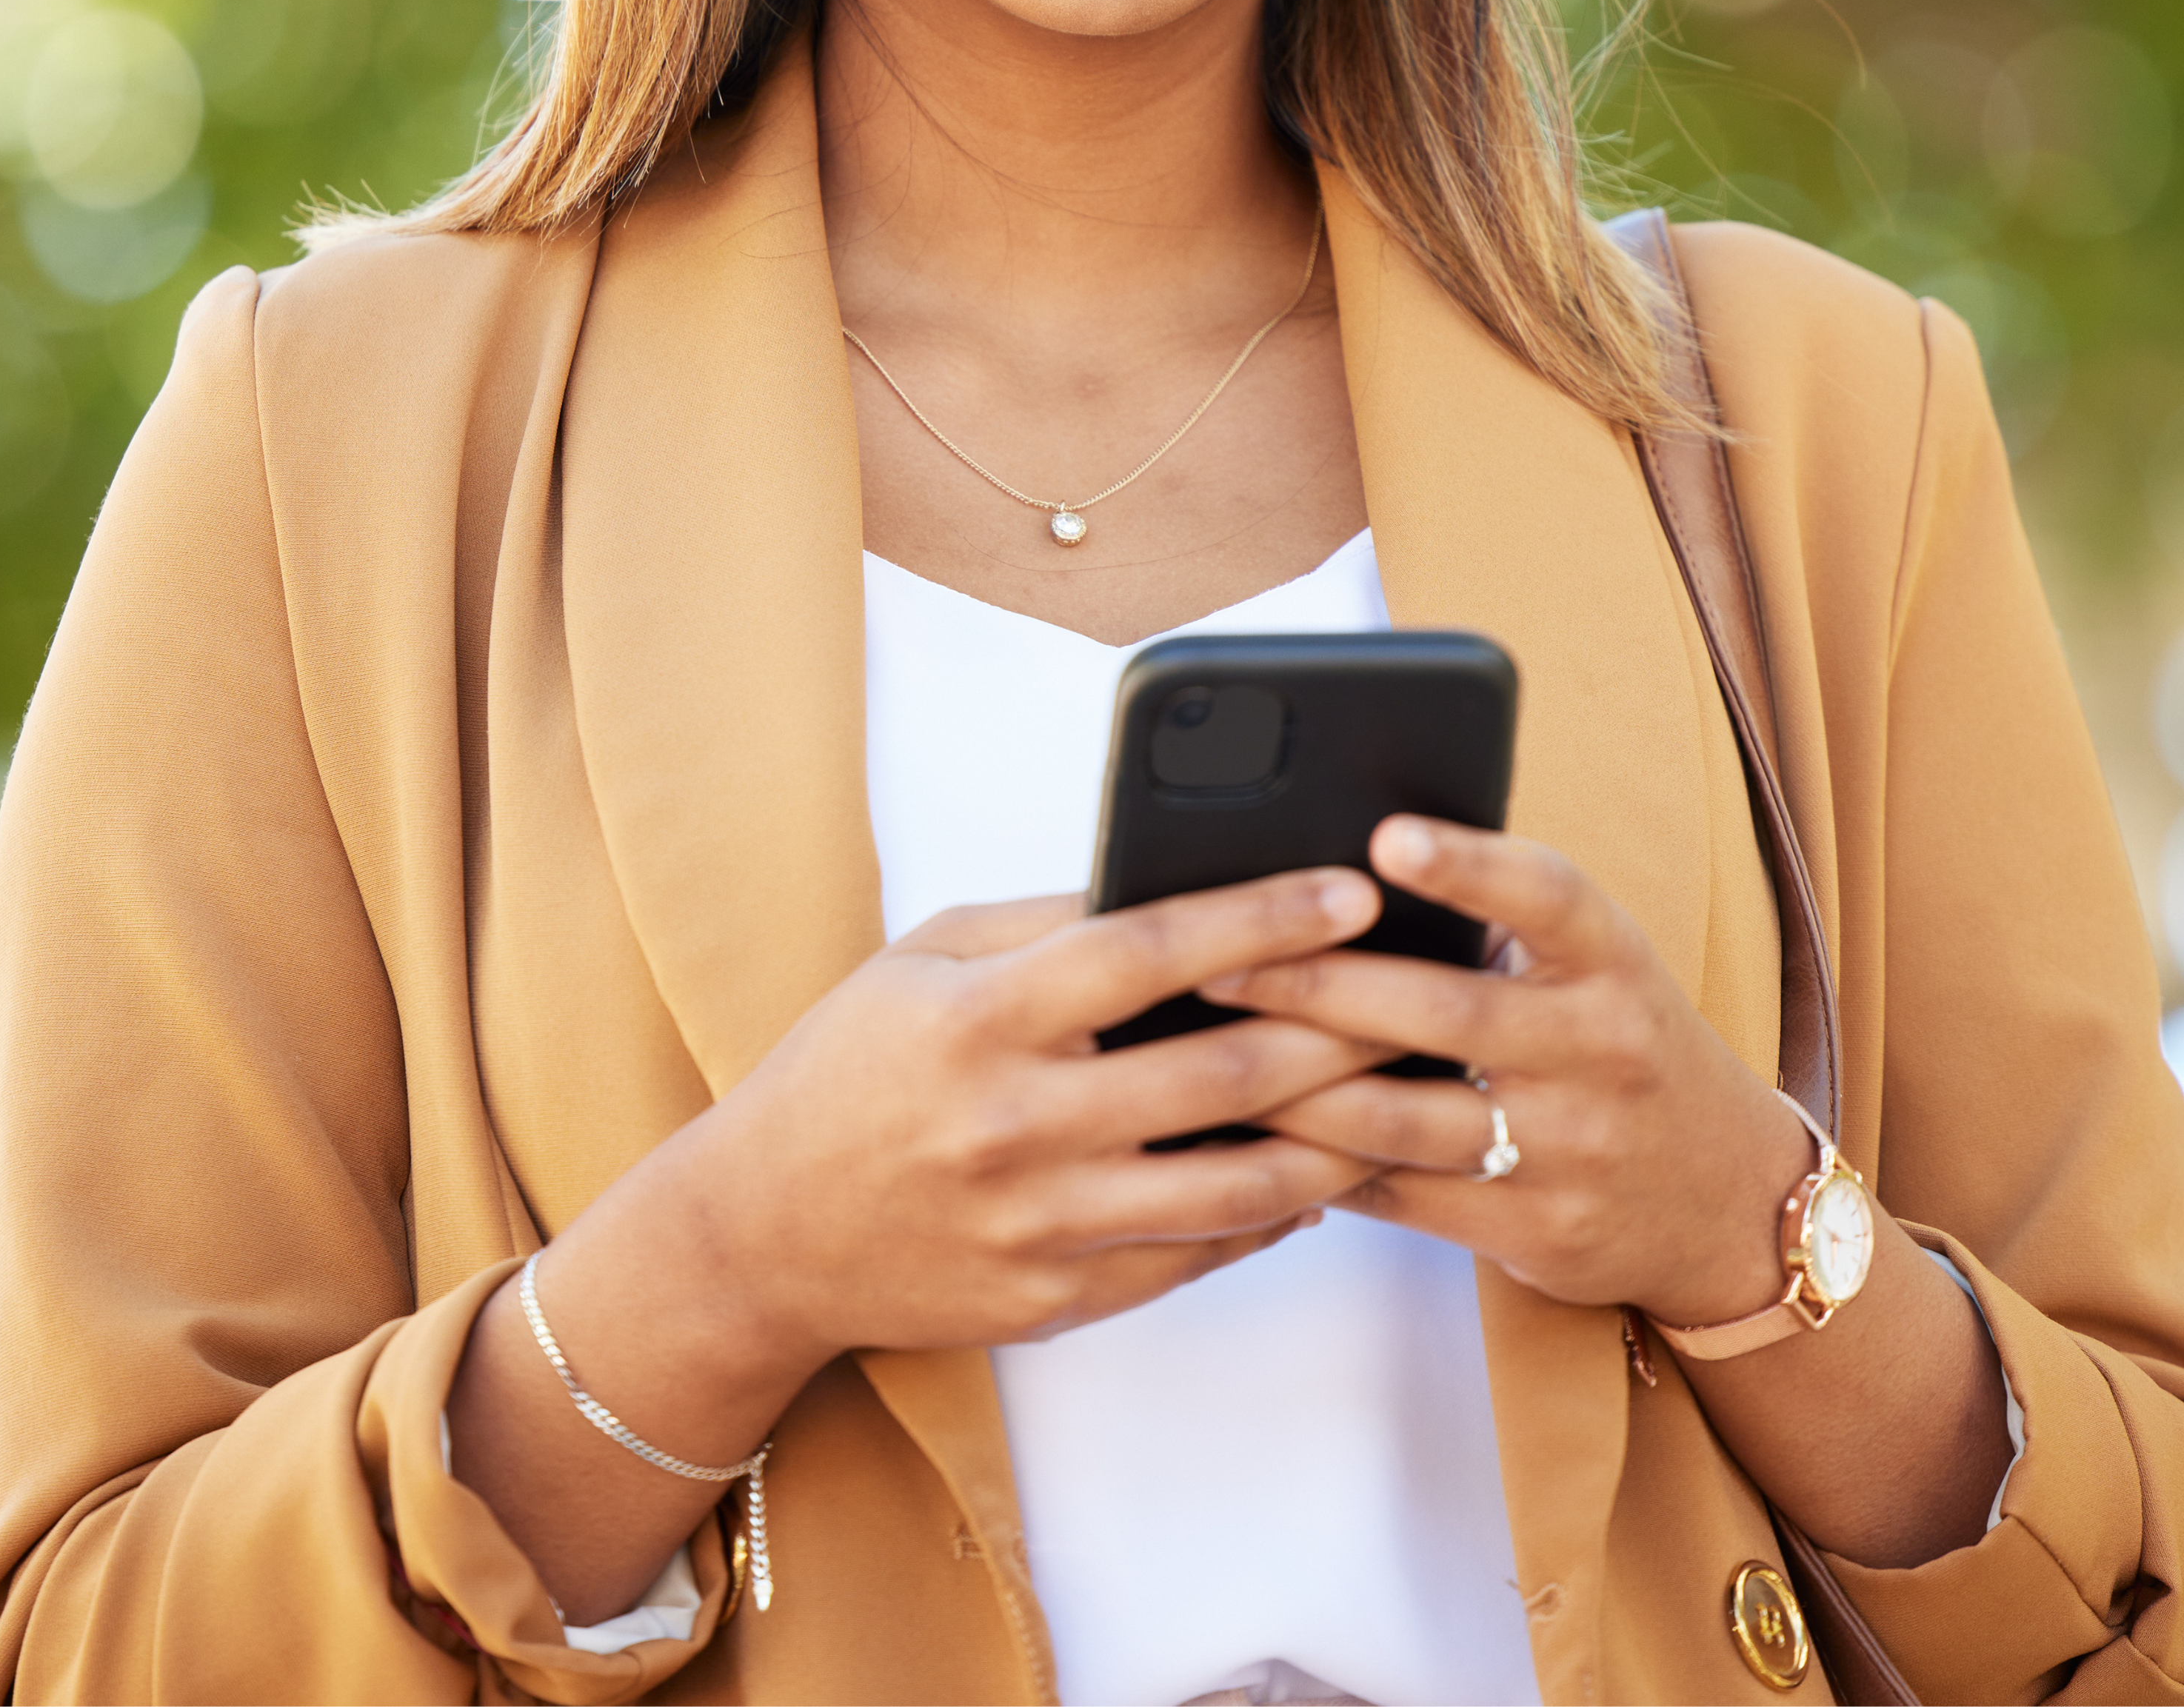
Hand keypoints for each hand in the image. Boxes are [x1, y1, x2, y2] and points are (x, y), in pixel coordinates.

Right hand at [452, 867, 1398, 1624]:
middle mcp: (1018, 1124)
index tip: (1352, 889)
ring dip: (1336, 1139)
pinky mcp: (1054, 1300)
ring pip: (1234, 1184)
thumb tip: (1174, 883)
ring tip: (1404, 1098)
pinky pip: (1193, 1255)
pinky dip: (1267, 1215)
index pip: (1149, 951)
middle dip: (1341, 1028)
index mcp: (981, 1018)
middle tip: (1424, 996)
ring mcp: (1040, 1226)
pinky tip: (1318, 1175)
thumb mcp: (922, 963)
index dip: (1262, 917)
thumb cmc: (848, 1072)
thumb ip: (1044, 924)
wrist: (759, 1234)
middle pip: (1222, 1072)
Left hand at [1211, 816, 1810, 1328]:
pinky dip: (1317, 1167)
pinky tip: (1250, 1141)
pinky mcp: (1533, 1228)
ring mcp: (1570, 1147)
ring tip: (1206, 1052)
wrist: (1721, 1198)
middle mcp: (1600, 1049)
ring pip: (1403, 1117)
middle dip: (1318, 985)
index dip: (1470, 863)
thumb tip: (1337, 875)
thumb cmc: (1618, 1047)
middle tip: (1219, 960)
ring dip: (1293, 1089)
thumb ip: (1499, 930)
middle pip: (1444, 1012)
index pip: (1549, 896)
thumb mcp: (1595, 972)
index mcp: (1614, 962)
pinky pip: (1401, 1195)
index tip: (1387, 837)